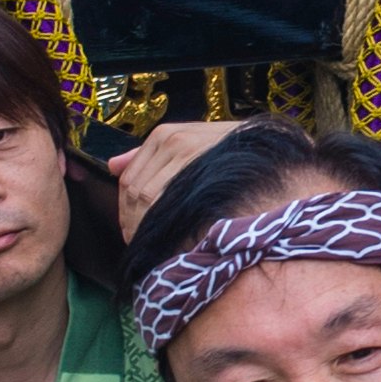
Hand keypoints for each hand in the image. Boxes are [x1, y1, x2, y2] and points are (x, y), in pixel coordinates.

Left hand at [107, 120, 240, 240]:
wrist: (267, 147)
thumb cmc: (228, 149)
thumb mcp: (190, 141)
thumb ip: (149, 154)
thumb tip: (113, 166)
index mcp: (164, 135)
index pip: (129, 177)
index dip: (124, 209)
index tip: (129, 228)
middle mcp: (172, 143)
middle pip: (136, 191)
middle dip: (132, 221)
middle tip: (139, 242)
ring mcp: (187, 156)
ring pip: (149, 200)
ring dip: (145, 226)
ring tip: (152, 246)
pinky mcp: (202, 172)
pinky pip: (171, 203)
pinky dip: (165, 225)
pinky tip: (169, 240)